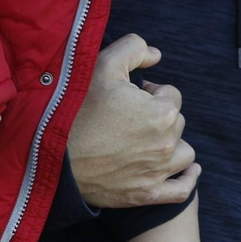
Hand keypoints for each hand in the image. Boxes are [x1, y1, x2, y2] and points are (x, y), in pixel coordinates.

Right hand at [66, 34, 198, 208]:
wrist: (52, 153)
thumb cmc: (78, 107)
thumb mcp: (103, 64)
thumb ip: (135, 48)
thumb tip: (155, 55)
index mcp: (161, 112)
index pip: (171, 95)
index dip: (151, 93)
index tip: (129, 98)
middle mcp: (166, 144)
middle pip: (176, 123)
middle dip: (157, 116)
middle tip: (128, 117)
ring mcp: (157, 172)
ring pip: (183, 153)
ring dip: (172, 144)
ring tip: (148, 140)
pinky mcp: (147, 193)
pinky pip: (181, 190)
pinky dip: (187, 180)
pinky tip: (188, 171)